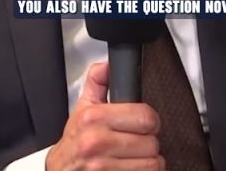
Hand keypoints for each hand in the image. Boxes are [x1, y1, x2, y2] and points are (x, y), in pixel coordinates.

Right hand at [46, 62, 165, 170]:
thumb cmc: (73, 145)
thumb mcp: (81, 110)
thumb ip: (97, 83)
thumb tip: (107, 65)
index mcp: (93, 118)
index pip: (145, 117)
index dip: (149, 121)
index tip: (143, 125)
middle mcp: (96, 142)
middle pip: (152, 142)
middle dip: (148, 144)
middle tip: (136, 144)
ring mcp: (102, 166)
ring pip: (152, 163)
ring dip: (147, 162)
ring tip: (133, 158)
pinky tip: (130, 168)